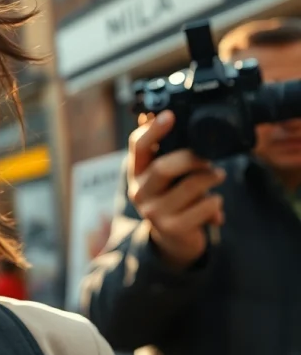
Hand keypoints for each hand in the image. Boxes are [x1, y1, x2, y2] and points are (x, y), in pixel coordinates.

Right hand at [128, 111, 225, 269]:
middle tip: (209, 157)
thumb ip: (166, 153)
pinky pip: (202, 207)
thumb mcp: (166, 176)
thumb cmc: (173, 198)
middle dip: (191, 159)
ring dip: (210, 177)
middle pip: (164, 167)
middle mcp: (139, 192)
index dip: (152, 129)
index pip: (138, 146)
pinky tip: (215, 201)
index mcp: (136, 172)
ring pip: (189, 186)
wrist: (174, 240)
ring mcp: (154, 212)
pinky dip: (215, 201)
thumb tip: (161, 115)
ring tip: (218, 175)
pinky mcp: (173, 228)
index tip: (170, 115)